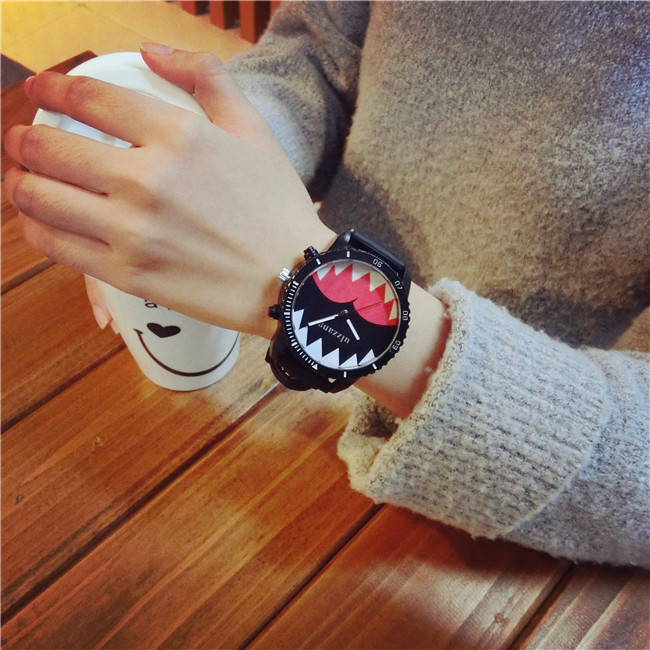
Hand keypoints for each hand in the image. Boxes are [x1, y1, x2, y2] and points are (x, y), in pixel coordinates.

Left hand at [3, 45, 333, 338]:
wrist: (294, 280)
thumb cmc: (277, 207)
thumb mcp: (254, 130)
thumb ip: (207, 77)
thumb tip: (151, 51)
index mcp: (178, 136)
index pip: (89, 98)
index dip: (51, 88)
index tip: (39, 89)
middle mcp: (147, 179)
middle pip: (49, 148)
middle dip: (23, 139)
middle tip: (22, 142)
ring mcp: (133, 231)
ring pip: (39, 197)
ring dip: (19, 183)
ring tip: (23, 180)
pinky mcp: (128, 274)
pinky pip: (55, 245)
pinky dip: (34, 227)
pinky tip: (39, 221)